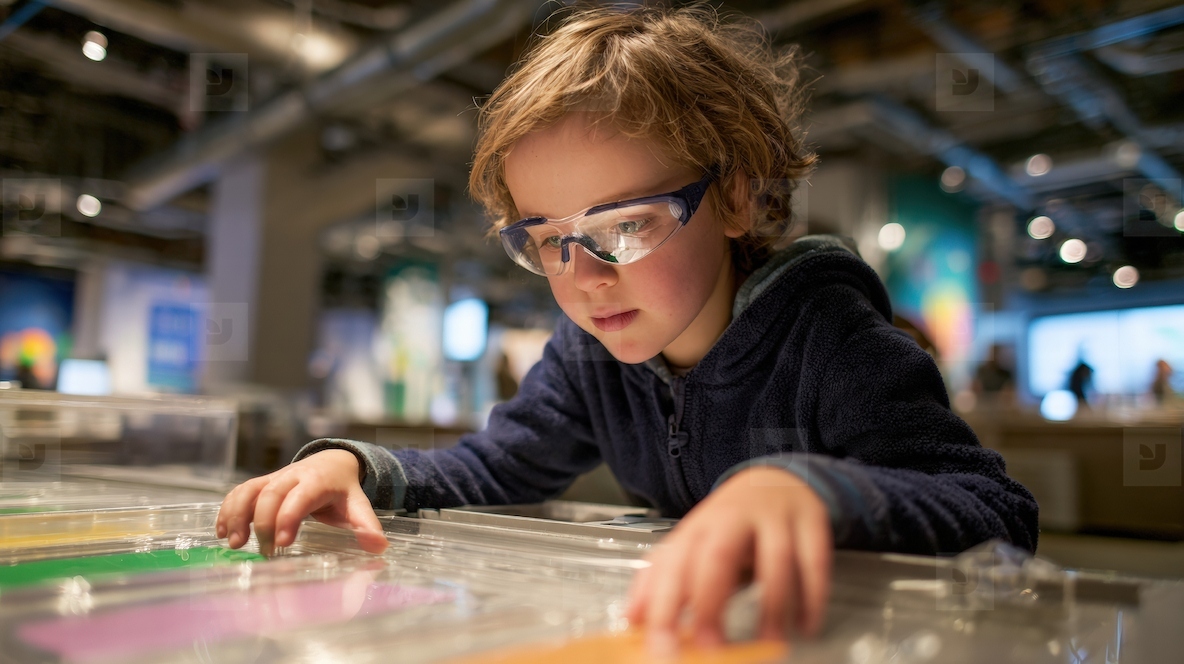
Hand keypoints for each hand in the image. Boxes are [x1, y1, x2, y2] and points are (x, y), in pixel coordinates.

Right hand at [216, 449, 387, 555]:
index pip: (300, 496)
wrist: (333, 461)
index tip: (282, 543)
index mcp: (317, 481)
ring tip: (233, 543)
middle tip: (264, 551)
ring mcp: (273, 478)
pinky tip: (221, 532)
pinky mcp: (261, 483)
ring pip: (249, 490)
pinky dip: (227, 509)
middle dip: (262, 521)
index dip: (289, 516)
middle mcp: (292, 476)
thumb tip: (380, 547)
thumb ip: (367, 525)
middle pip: (270, 493)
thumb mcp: (358, 505)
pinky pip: (239, 492)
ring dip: (237, 514)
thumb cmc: (343, 490)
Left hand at [624, 466, 831, 653]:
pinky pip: (814, 562)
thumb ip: (660, 582)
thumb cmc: (729, 526)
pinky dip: (812, 597)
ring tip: (770, 643)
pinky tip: (806, 625)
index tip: (662, 648)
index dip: (664, 608)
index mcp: (696, 527)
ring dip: (773, 607)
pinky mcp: (810, 522)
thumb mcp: (691, 546)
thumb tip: (631, 620)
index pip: (672, 566)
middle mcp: (732, 518)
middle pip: (717, 558)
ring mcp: (774, 518)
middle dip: (711, 607)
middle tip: (712, 650)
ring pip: (775, 559)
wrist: (774, 481)